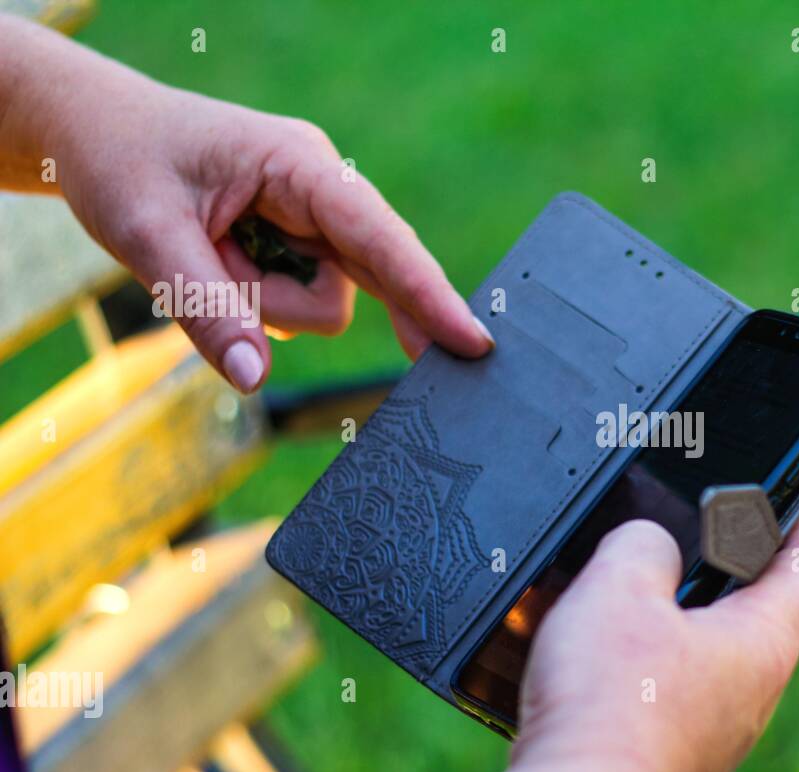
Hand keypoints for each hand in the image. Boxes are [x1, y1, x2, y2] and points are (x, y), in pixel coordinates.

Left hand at [0, 17, 491, 391]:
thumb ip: (205, 308)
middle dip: (316, 302)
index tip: (472, 342)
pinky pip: (305, 300)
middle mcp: (322, 192)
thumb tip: (256, 381)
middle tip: (312, 329)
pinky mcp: (301, 245)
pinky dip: (263, 303)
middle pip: (368, 276)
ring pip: (328, 302)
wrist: (95, 133)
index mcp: (300, 166)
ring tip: (202, 263)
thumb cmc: (120, 162)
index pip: (381, 237)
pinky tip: (222, 268)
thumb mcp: (145, 234)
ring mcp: (315, 221)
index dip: (428, 292)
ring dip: (265, 306)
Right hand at [511, 507, 798, 771]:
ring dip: (668, 618)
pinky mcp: (669, 757)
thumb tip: (645, 543)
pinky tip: (588, 655)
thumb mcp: (618, 587)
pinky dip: (635, 664)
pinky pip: (663, 693)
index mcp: (762, 642)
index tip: (787, 495)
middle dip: (719, 566)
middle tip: (682, 533)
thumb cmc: (611, 712)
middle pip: (755, 611)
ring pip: (703, 654)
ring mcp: (711, 731)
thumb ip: (641, 543)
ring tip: (618, 591)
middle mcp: (750, 693)